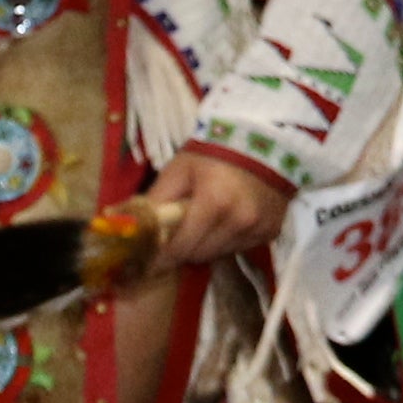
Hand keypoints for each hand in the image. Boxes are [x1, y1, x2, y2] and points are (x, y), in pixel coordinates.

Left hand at [136, 144, 291, 274]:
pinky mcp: (270, 232)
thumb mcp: (179, 170)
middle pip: (199, 255)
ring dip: (205, 246)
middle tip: (174, 238)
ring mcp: (258, 229)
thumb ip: (156, 200)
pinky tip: (225, 221)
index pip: (180, 247)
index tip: (148, 262)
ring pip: (218, 254)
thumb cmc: (214, 153)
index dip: (162, 257)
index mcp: (213, 203)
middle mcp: (238, 221)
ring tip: (202, 225)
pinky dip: (227, 241)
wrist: (264, 141)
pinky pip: (239, 248)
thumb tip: (131, 227)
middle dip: (183, 249)